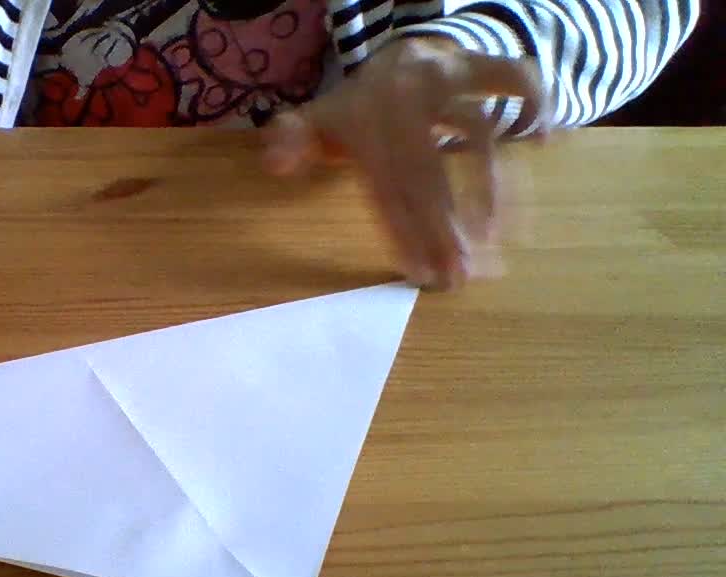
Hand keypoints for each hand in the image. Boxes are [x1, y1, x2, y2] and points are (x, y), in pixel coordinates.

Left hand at [262, 38, 546, 288]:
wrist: (395, 54)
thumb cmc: (357, 111)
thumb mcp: (316, 123)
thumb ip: (292, 142)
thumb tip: (274, 161)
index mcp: (364, 119)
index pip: (386, 186)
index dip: (404, 231)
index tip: (421, 273)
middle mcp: (406, 96)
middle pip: (428, 171)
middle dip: (445, 229)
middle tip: (460, 277)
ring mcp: (446, 76)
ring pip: (475, 134)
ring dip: (491, 191)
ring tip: (498, 243)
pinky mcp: (479, 63)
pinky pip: (513, 77)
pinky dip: (534, 102)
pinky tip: (545, 141)